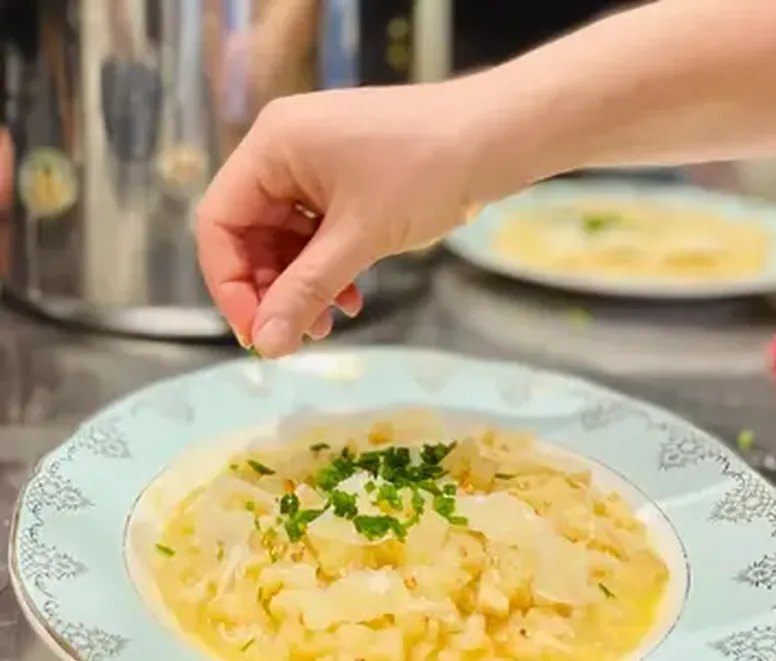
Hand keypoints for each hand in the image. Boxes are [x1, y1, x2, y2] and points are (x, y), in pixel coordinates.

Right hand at [195, 81, 480, 356]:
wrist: (496, 138)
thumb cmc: (426, 172)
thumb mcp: (358, 238)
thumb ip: (306, 291)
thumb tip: (265, 345)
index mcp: (271, 147)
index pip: (218, 222)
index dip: (229, 284)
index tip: (255, 333)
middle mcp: (283, 153)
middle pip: (250, 236)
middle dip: (272, 291)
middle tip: (295, 335)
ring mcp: (314, 167)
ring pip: (285, 242)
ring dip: (302, 287)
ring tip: (328, 324)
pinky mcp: (342, 183)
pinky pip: (316, 235)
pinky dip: (327, 270)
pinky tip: (350, 298)